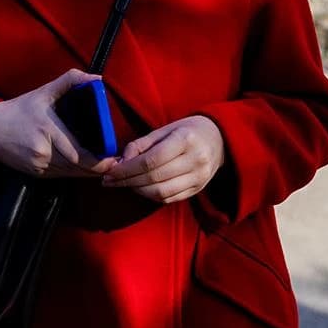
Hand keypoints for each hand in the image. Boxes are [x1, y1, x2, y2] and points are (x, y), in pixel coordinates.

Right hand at [0, 69, 116, 177]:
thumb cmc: (18, 110)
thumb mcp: (43, 92)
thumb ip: (69, 81)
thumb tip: (95, 77)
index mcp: (47, 128)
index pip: (77, 151)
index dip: (97, 159)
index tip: (112, 158)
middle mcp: (42, 150)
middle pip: (76, 166)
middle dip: (97, 168)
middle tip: (114, 165)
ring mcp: (38, 164)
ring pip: (70, 173)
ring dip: (87, 173)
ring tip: (105, 169)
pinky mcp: (35, 173)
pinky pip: (60, 175)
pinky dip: (74, 173)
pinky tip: (85, 170)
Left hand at [102, 115, 224, 203]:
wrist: (219, 139)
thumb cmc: (186, 131)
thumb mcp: (164, 129)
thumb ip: (140, 145)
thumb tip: (119, 162)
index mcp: (185, 140)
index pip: (151, 160)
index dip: (127, 169)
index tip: (109, 172)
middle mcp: (195, 160)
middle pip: (154, 178)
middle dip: (127, 181)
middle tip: (109, 181)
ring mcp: (199, 177)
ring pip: (161, 192)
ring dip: (137, 190)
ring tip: (123, 184)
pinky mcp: (198, 189)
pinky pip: (169, 198)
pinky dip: (150, 196)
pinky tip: (140, 188)